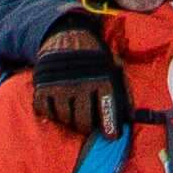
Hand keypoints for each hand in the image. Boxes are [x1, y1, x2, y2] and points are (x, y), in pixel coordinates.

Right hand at [30, 16, 127, 139]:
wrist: (66, 35)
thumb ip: (124, 89)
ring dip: (70, 119)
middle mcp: (80, 84)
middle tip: (88, 124)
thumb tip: (130, 116)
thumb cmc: (94, 55)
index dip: (110, 126)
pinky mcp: (42, 87)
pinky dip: (52, 111)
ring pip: (65, 119)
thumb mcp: (114, 65)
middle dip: (87, 126)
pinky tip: (59, 103)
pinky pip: (46, 112)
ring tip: (74, 110)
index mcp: (101, 78)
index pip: (106, 109)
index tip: (111, 136)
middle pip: (83, 121)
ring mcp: (59, 86)